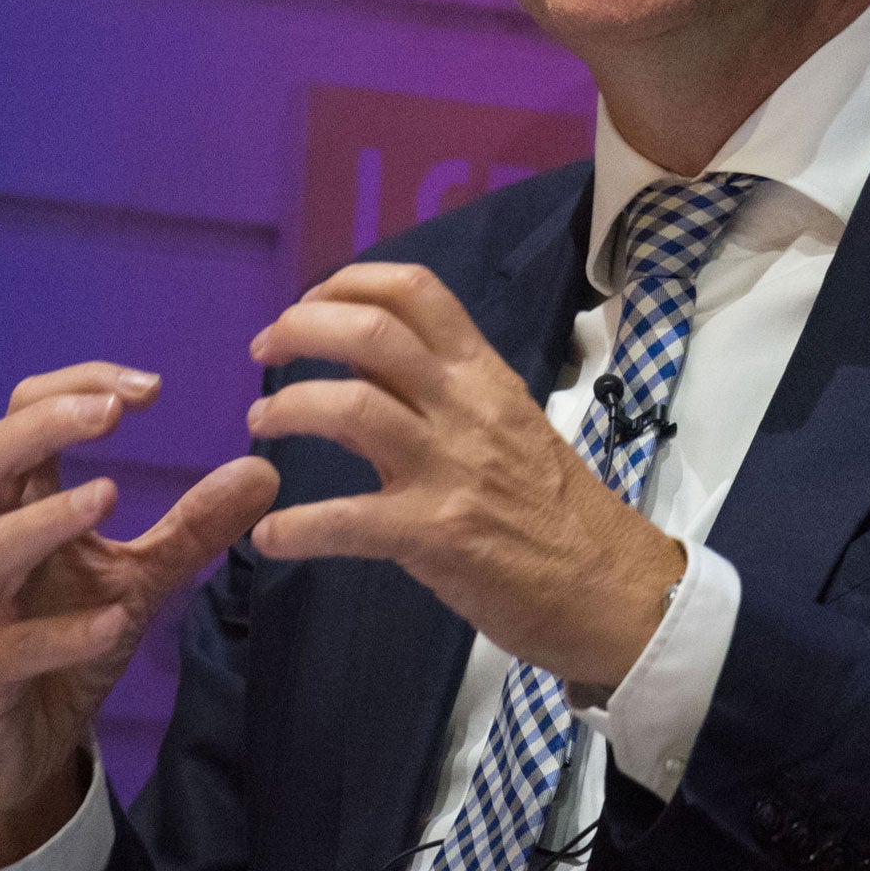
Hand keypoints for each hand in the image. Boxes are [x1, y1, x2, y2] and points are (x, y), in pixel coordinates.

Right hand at [0, 362, 278, 870]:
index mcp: (15, 510)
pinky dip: (64, 633)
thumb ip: (192, 526)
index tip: (150, 386)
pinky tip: (114, 622)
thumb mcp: (138, 581)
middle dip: (45, 425)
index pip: (23, 419)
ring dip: (50, 519)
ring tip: (109, 494)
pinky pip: (13, 648)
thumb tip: (265, 469)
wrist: (12, 757)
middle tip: (113, 412)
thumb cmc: (62, 647)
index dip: (76, 389)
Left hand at [246, 263, 683, 687]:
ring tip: (260, 425)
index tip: (307, 304)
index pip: (416, 292)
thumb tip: (371, 369)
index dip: (346, 283)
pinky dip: (298, 526)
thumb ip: (444, 394)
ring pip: (352, 407)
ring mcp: (452, 468)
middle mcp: (467, 407)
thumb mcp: (508, 425)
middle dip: (302, 328)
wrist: (609, 586)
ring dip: (288, 408)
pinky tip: (272, 536)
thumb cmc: (554, 509)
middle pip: (372, 334)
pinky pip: (350, 520)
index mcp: (484, 375)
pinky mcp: (437, 534)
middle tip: (264, 350)